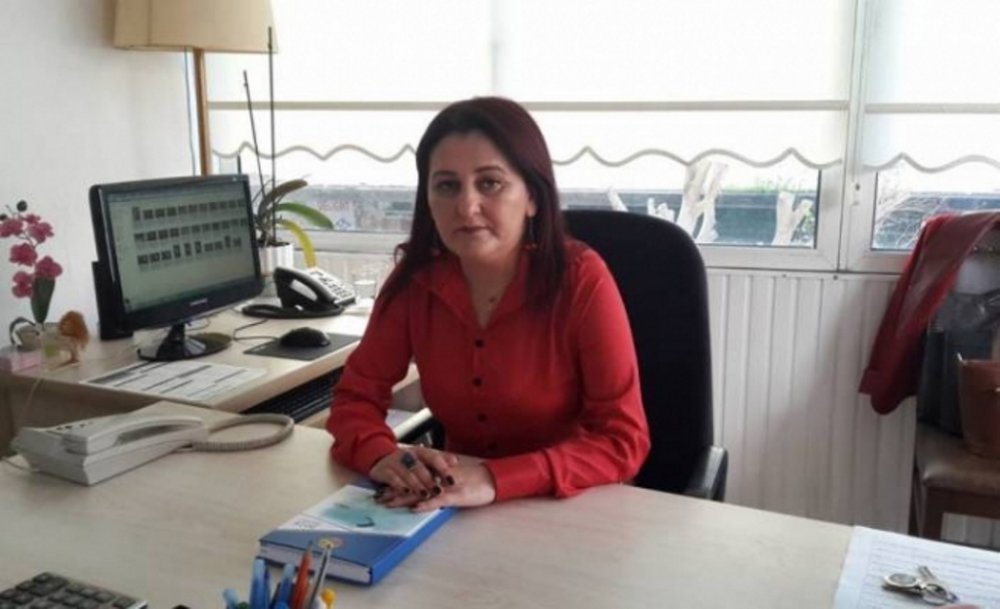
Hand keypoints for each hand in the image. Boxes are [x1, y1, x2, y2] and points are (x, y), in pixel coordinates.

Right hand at [369, 446, 457, 499]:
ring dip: (417, 484)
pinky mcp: (384, 470)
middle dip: (430, 480)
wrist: (379, 457)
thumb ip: (438, 460)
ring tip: (425, 494)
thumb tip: (456, 461)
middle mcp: (408, 455)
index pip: (433, 457)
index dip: (443, 468)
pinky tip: (406, 491)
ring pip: (407, 473)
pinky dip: (400, 485)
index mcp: (419, 451)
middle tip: (438, 491)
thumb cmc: (406, 461)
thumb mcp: (422, 458)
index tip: (451, 480)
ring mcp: (395, 462)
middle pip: (420, 467)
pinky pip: (392, 478)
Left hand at [375, 460, 496, 511]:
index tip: (384, 490)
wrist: (492, 480)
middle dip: (395, 492)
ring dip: (404, 498)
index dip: (399, 485)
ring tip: (388, 503)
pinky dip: (426, 504)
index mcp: (437, 477)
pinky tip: (414, 508)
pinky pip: (438, 500)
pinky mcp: (455, 495)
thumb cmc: (475, 482)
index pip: (415, 481)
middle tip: (378, 498)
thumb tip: (427, 495)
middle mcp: (438, 480)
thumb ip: (441, 488)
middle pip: (413, 486)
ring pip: (421, 492)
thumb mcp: (455, 486)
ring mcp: (446, 487)